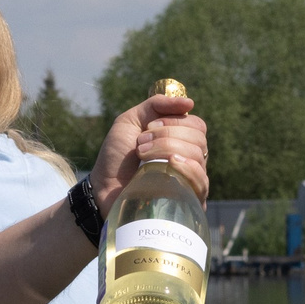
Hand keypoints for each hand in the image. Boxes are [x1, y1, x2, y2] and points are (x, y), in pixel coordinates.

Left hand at [89, 89, 207, 206]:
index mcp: (181, 140)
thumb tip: (190, 103)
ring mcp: (191, 180)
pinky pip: (202, 182)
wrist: (102, 186)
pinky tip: (172, 164)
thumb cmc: (117, 155)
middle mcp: (191, 159)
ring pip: (198, 156)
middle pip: (198, 139)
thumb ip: (156, 105)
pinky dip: (188, 169)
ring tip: (143, 156)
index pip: (197, 125)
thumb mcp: (131, 120)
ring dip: (168, 149)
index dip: (175, 122)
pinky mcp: (188, 200)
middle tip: (140, 144)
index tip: (149, 127)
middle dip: (167, 136)